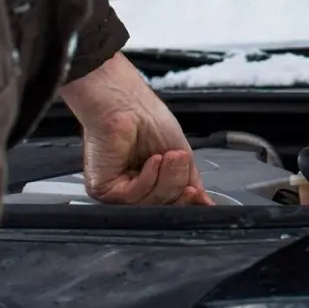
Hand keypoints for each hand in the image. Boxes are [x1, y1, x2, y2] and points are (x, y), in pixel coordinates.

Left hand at [59, 53, 214, 205]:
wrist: (127, 101)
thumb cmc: (148, 118)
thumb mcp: (181, 153)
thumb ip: (191, 181)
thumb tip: (205, 203)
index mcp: (151, 182)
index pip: (171, 203)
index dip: (186, 201)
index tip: (198, 194)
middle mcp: (133, 188)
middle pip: (163, 206)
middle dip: (176, 184)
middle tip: (179, 160)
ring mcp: (117, 191)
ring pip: (149, 204)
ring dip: (164, 179)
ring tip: (166, 155)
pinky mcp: (103, 189)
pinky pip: (131, 197)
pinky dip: (147, 179)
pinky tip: (151, 160)